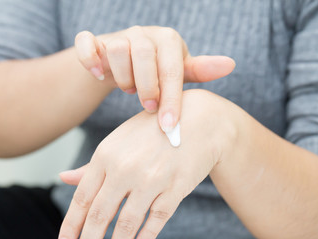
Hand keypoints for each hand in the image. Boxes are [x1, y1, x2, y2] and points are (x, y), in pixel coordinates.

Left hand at [58, 89, 237, 238]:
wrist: (198, 120)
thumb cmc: (152, 131)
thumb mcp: (119, 141)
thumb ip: (93, 164)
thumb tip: (63, 178)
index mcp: (106, 154)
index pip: (82, 198)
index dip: (71, 225)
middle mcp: (125, 167)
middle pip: (100, 214)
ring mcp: (152, 179)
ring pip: (126, 224)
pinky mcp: (175, 189)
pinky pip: (155, 222)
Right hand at [75, 26, 235, 131]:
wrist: (125, 66)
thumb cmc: (157, 72)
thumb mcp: (179, 72)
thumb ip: (200, 70)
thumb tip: (230, 64)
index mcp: (167, 40)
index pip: (171, 67)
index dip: (170, 97)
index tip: (169, 125)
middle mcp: (143, 33)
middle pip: (143, 54)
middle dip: (146, 86)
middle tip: (149, 107)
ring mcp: (117, 35)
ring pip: (117, 50)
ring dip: (123, 76)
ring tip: (130, 89)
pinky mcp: (94, 41)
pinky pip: (86, 44)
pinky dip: (90, 60)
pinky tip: (99, 76)